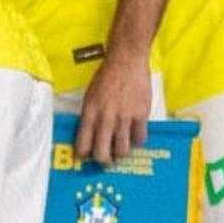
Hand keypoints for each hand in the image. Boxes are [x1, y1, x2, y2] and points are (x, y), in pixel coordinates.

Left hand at [73, 50, 156, 168]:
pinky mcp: (141, 115)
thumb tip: (89, 135)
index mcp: (90, 113)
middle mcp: (106, 118)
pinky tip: (135, 134)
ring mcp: (124, 118)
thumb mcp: (90, 96)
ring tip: (122, 150)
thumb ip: (90, 115)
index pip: (83, 144)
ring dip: (121, 154)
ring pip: (123, 151)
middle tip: (107, 160)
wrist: (126, 61)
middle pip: (102, 154)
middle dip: (104, 162)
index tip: (87, 157)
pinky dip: (137, 140)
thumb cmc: (106, 77)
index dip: (84, 155)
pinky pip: (140, 139)